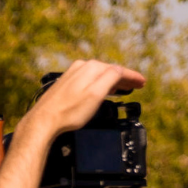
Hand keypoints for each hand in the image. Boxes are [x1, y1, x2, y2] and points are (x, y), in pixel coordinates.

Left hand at [29, 59, 146, 138]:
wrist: (44, 120)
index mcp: (91, 68)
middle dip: (124, 77)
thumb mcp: (96, 94)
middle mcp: (81, 67)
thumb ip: (110, 79)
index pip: (118, 70)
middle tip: (138, 84)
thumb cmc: (70, 111)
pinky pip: (89, 79)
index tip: (143, 82)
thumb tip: (120, 71)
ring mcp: (72, 74)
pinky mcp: (66, 83)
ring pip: (99, 74)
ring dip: (113, 80)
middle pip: (109, 70)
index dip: (132, 76)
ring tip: (124, 87)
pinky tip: (103, 89)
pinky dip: (100, 83)